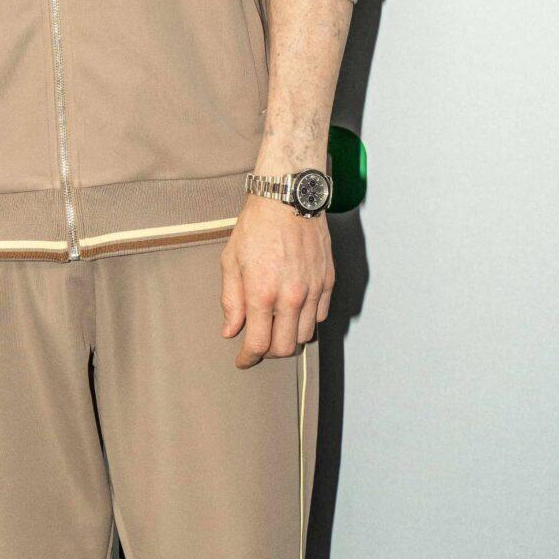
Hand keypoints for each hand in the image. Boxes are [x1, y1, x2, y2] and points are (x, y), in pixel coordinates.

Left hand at [220, 198, 333, 368]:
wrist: (288, 198)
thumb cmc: (256, 226)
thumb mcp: (231, 261)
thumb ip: (231, 300)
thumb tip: (231, 330)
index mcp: (262, 293)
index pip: (258, 345)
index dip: (248, 359)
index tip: (243, 360)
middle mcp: (291, 297)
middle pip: (284, 348)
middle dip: (268, 353)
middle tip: (258, 346)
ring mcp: (313, 290)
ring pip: (305, 335)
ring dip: (289, 338)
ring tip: (276, 328)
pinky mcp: (328, 281)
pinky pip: (320, 316)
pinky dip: (307, 321)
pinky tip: (294, 312)